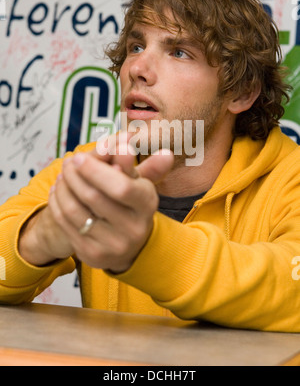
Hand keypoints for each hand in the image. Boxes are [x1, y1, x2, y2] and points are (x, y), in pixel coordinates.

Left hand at [20, 133, 173, 271]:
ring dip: (63, 187)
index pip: (122, 187)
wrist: (130, 244)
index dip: (96, 170)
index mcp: (147, 204)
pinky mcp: (92, 255)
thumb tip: (126, 139)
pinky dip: (58, 203)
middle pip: (93, 197)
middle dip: (75, 174)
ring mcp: (113, 245)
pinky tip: (59, 191)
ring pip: (74, 211)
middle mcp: (134, 229)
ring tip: (63, 175)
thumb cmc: (131, 203)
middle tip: (68, 161)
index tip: (79, 156)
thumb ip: (129, 160)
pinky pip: (65, 224)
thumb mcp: (136, 180)